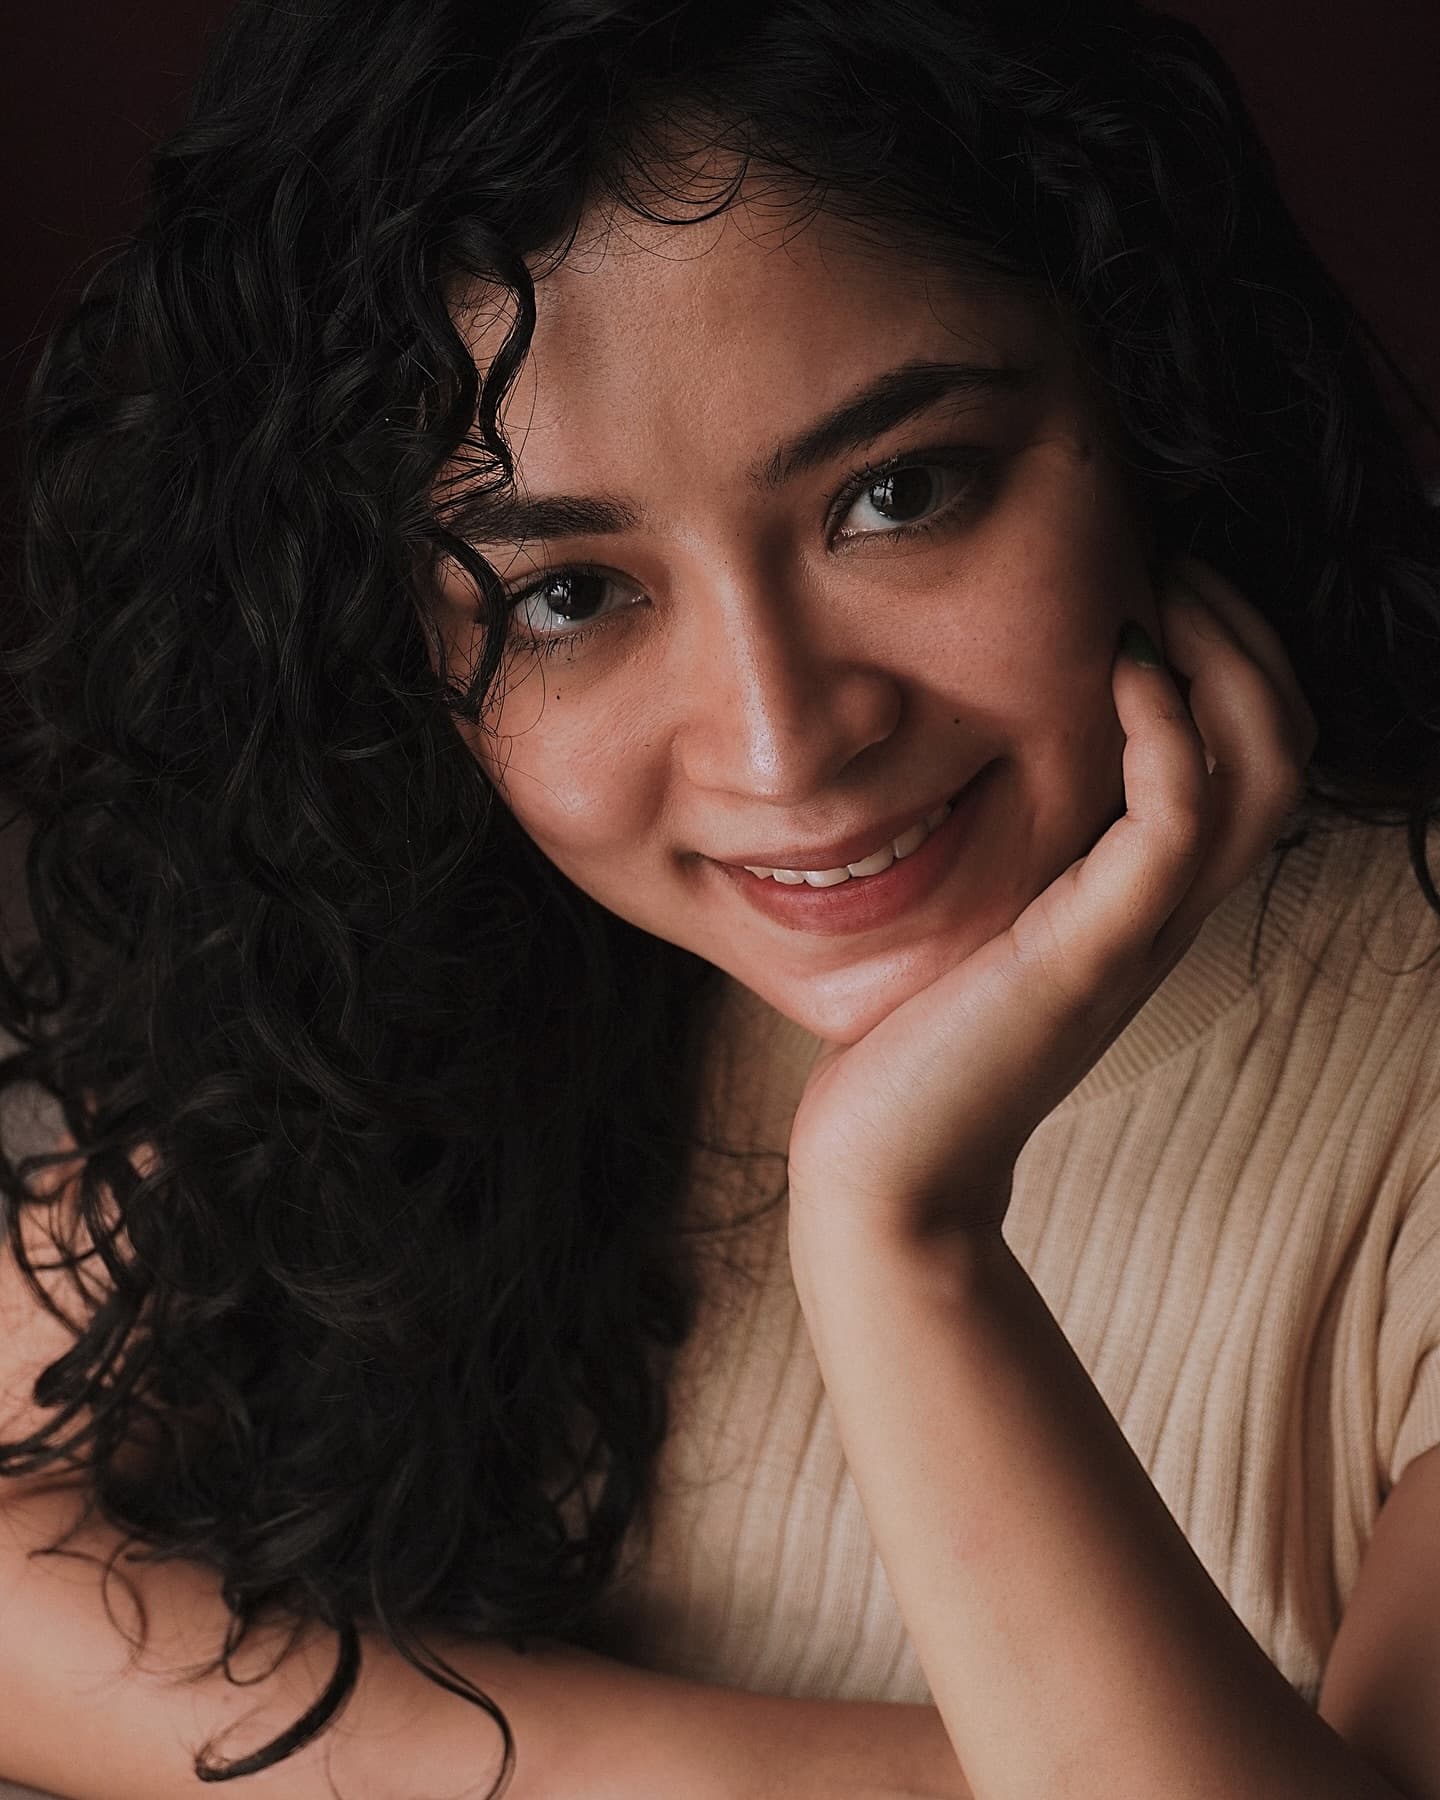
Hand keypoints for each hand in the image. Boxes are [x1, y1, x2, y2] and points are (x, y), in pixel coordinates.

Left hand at [784, 554, 1317, 1252]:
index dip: (1233, 648)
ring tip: (1154, 593)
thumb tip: (967, 745)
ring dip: (1225, 655)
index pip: (1256, 747)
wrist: (891, 1163)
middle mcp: (1166, 906)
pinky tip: (1116, 669)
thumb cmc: (918, 1041)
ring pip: (1266, 767)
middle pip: (1288, 739)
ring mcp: (1140, 929)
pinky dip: (1168, 729)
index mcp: (1146, 891)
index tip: (1155, 576)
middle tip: (1168, 559)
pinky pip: (1177, 819)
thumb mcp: (976, 913)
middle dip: (1244, 628)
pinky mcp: (1091, 952)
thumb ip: (1009, 846)